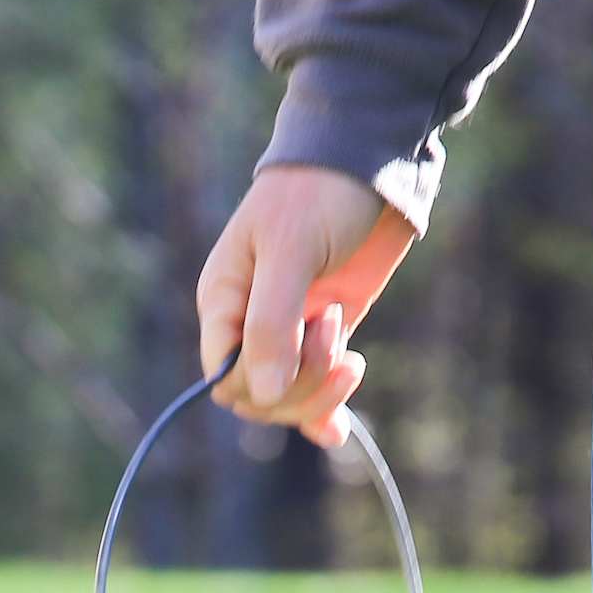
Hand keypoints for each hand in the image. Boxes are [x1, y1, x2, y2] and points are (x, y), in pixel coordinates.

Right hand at [194, 166, 416, 445]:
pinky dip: (325, 413)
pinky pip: (314, 390)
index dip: (262, 380)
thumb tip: (264, 396)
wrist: (369, 160)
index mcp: (223, 299)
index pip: (225, 376)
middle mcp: (249, 321)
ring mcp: (290, 329)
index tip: (303, 337)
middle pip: (257, 395)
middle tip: (335, 331)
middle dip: (299, 384)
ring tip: (351, 349)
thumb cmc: (319, 192)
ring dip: (322, 388)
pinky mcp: (326, 332)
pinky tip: (339, 431)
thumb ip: (273, 322)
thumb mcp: (292, 250)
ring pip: (288, 397)